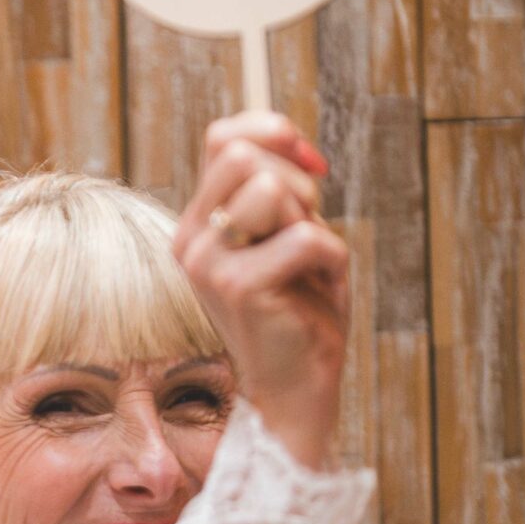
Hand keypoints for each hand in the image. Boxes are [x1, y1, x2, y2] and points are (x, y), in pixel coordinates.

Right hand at [172, 113, 347, 470]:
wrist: (295, 391)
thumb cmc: (300, 313)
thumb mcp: (287, 236)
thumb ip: (279, 190)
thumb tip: (291, 138)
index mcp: (200, 222)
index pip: (223, 137)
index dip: (275, 133)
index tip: (312, 165)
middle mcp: (191, 238)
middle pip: (243, 154)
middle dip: (298, 185)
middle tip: (307, 234)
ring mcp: (207, 262)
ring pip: (271, 188)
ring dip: (313, 222)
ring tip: (310, 266)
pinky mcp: (237, 287)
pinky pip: (306, 238)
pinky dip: (333, 259)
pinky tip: (320, 289)